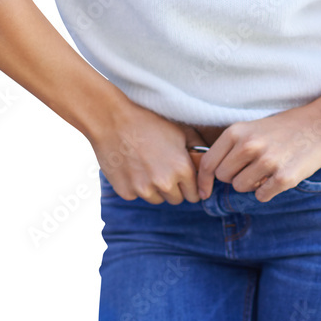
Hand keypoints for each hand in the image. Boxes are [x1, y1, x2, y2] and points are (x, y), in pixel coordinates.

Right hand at [89, 101, 204, 204]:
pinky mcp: (126, 192)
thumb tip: (206, 162)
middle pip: (176, 199)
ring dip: (154, 189)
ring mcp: (144, 190)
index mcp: (182, 169)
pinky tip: (132, 167)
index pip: (195, 195)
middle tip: (163, 169)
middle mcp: (165, 183)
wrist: (113, 121)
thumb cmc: (148, 122)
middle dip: (173, 188)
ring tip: (146, 165)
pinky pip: (137, 195)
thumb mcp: (179, 130)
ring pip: (156, 199)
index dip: (190, 187)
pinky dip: (136, 186)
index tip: (184, 181)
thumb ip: (197, 148)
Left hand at [196, 104, 320, 202]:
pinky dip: (267, 191)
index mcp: (238, 131)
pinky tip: (278, 177)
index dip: (204, 181)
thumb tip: (211, 172)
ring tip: (268, 169)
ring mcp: (267, 162)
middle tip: (252, 167)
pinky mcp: (284, 177)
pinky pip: (262, 196)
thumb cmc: (285, 127)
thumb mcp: (253, 128)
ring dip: (252, 184)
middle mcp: (249, 145)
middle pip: (224, 177)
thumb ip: (232, 146)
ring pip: (241, 188)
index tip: (204, 192)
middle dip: (234, 177)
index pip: (209, 163)